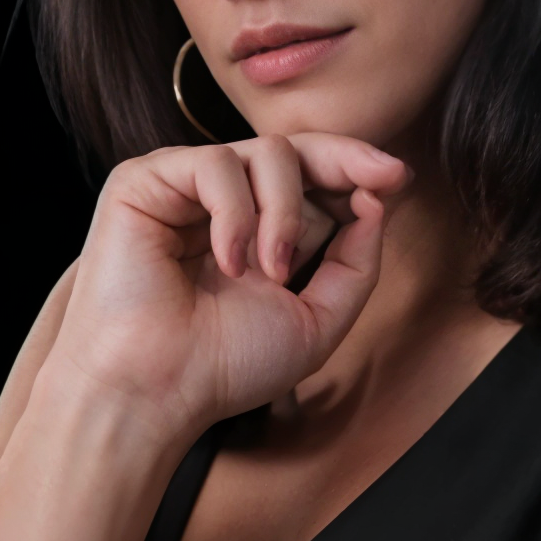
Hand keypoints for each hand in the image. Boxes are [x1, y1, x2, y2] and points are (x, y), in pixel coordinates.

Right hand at [43, 133, 412, 443]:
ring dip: (285, 212)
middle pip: (295, 148)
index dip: (354, 167)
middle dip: (344, 159)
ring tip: (272, 272)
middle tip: (380, 177)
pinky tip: (227, 263)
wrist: (156, 392)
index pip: (313, 177)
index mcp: (260, 229)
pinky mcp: (144, 181)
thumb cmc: (224, 367)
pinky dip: (235, 213)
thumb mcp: (317, 319)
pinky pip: (214, 164)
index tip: (396, 177)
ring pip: (264, 153)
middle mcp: (224, 203)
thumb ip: (356, 263)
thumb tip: (375, 199)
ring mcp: (184, 188)